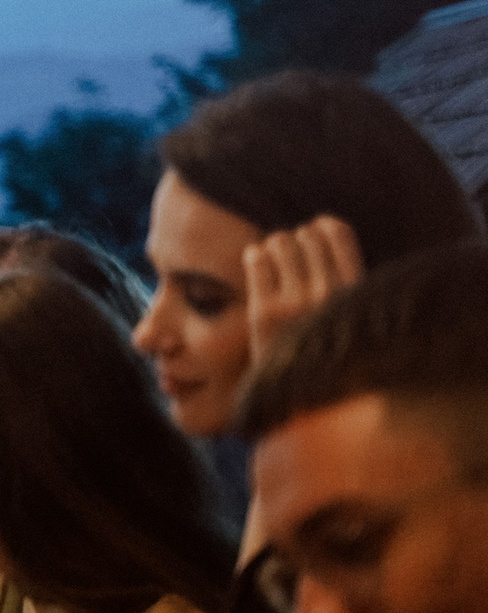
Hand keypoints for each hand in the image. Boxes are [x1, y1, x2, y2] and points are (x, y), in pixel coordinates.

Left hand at [243, 215, 361, 363]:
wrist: (298, 392)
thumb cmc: (324, 342)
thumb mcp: (352, 307)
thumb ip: (343, 270)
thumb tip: (323, 220)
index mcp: (358, 291)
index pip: (337, 232)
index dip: (320, 228)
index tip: (313, 241)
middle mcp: (330, 294)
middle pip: (303, 234)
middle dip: (294, 244)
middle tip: (291, 265)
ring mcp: (296, 302)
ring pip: (278, 241)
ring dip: (273, 249)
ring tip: (276, 270)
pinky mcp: (264, 311)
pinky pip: (255, 258)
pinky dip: (254, 259)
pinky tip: (259, 274)